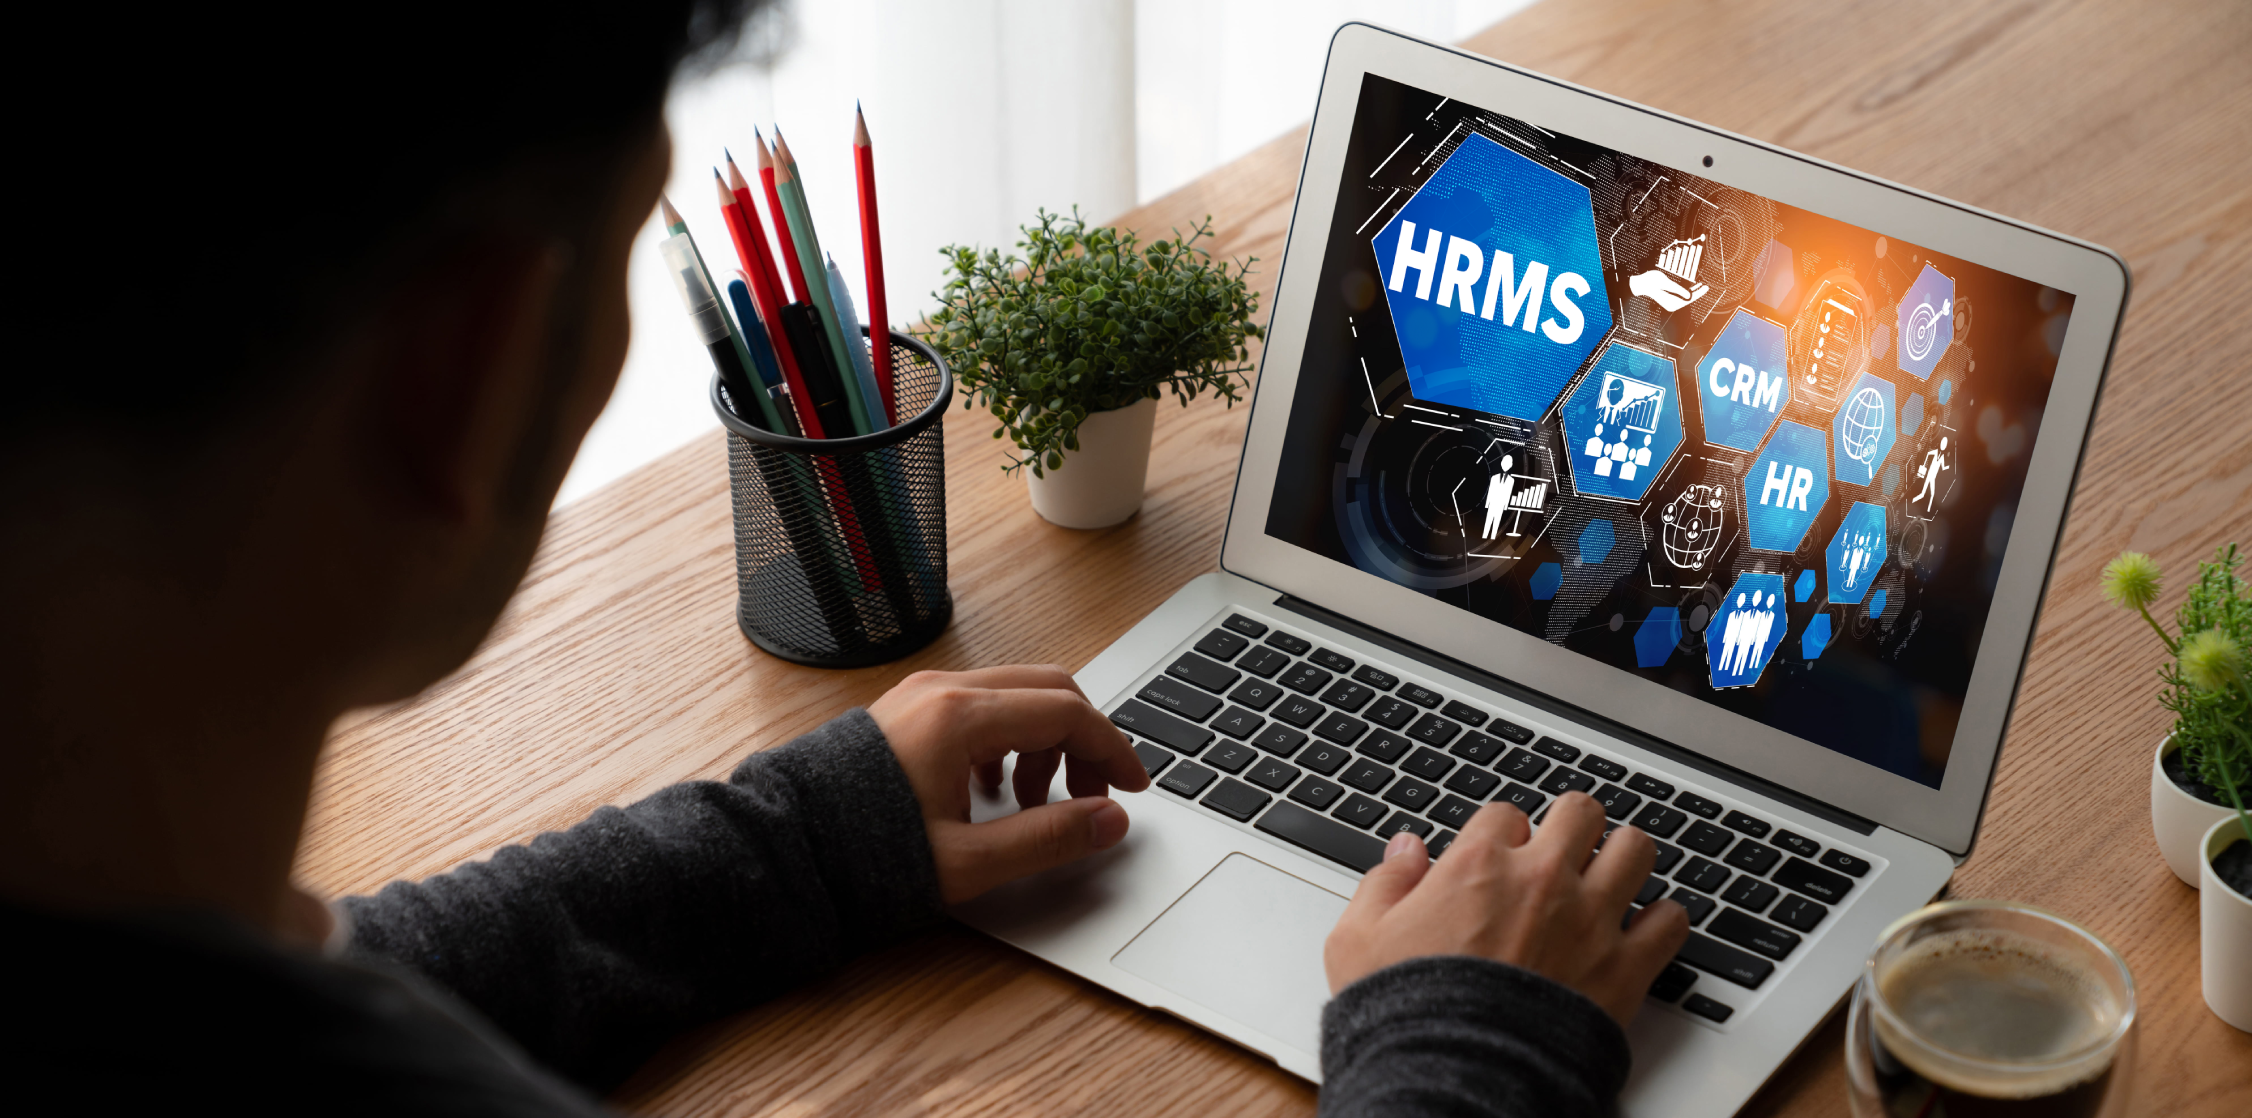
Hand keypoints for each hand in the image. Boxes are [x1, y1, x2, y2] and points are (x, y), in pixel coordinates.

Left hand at [869, 665, 1149, 904]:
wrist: (780, 850)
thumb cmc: (859, 855)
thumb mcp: (968, 862)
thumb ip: (1049, 838)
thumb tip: (1109, 821)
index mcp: (960, 717)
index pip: (1068, 712)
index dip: (1112, 749)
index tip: (1132, 788)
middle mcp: (942, 691)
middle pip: (1048, 690)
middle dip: (1082, 742)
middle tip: (1092, 797)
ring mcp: (921, 696)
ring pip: (1014, 696)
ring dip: (1044, 742)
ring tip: (1033, 805)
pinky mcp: (906, 711)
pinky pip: (979, 707)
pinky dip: (1008, 740)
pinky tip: (991, 791)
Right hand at [1323, 792, 1689, 1026]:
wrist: (1460, 1074)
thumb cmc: (1406, 1013)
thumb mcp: (1357, 940)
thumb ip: (1383, 884)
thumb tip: (1404, 850)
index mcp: (1477, 865)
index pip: (1505, 813)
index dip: (1501, 833)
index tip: (1499, 856)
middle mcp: (1541, 879)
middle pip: (1580, 812)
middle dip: (1572, 825)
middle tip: (1565, 848)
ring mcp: (1590, 919)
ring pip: (1636, 850)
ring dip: (1625, 858)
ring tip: (1614, 873)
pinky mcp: (1626, 966)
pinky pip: (1670, 921)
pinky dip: (1662, 920)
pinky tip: (1645, 928)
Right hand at [1628, 268, 1707, 311]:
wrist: (1638, 283)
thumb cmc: (1649, 282)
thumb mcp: (1665, 283)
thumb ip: (1678, 289)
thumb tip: (1689, 295)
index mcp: (1671, 302)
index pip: (1688, 299)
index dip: (1698, 294)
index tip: (1705, 288)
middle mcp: (1671, 304)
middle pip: (1687, 299)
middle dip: (1696, 293)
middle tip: (1705, 286)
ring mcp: (1669, 301)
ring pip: (1684, 297)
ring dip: (1692, 291)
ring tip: (1699, 286)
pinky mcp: (1668, 297)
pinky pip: (1680, 295)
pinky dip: (1686, 291)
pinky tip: (1690, 287)